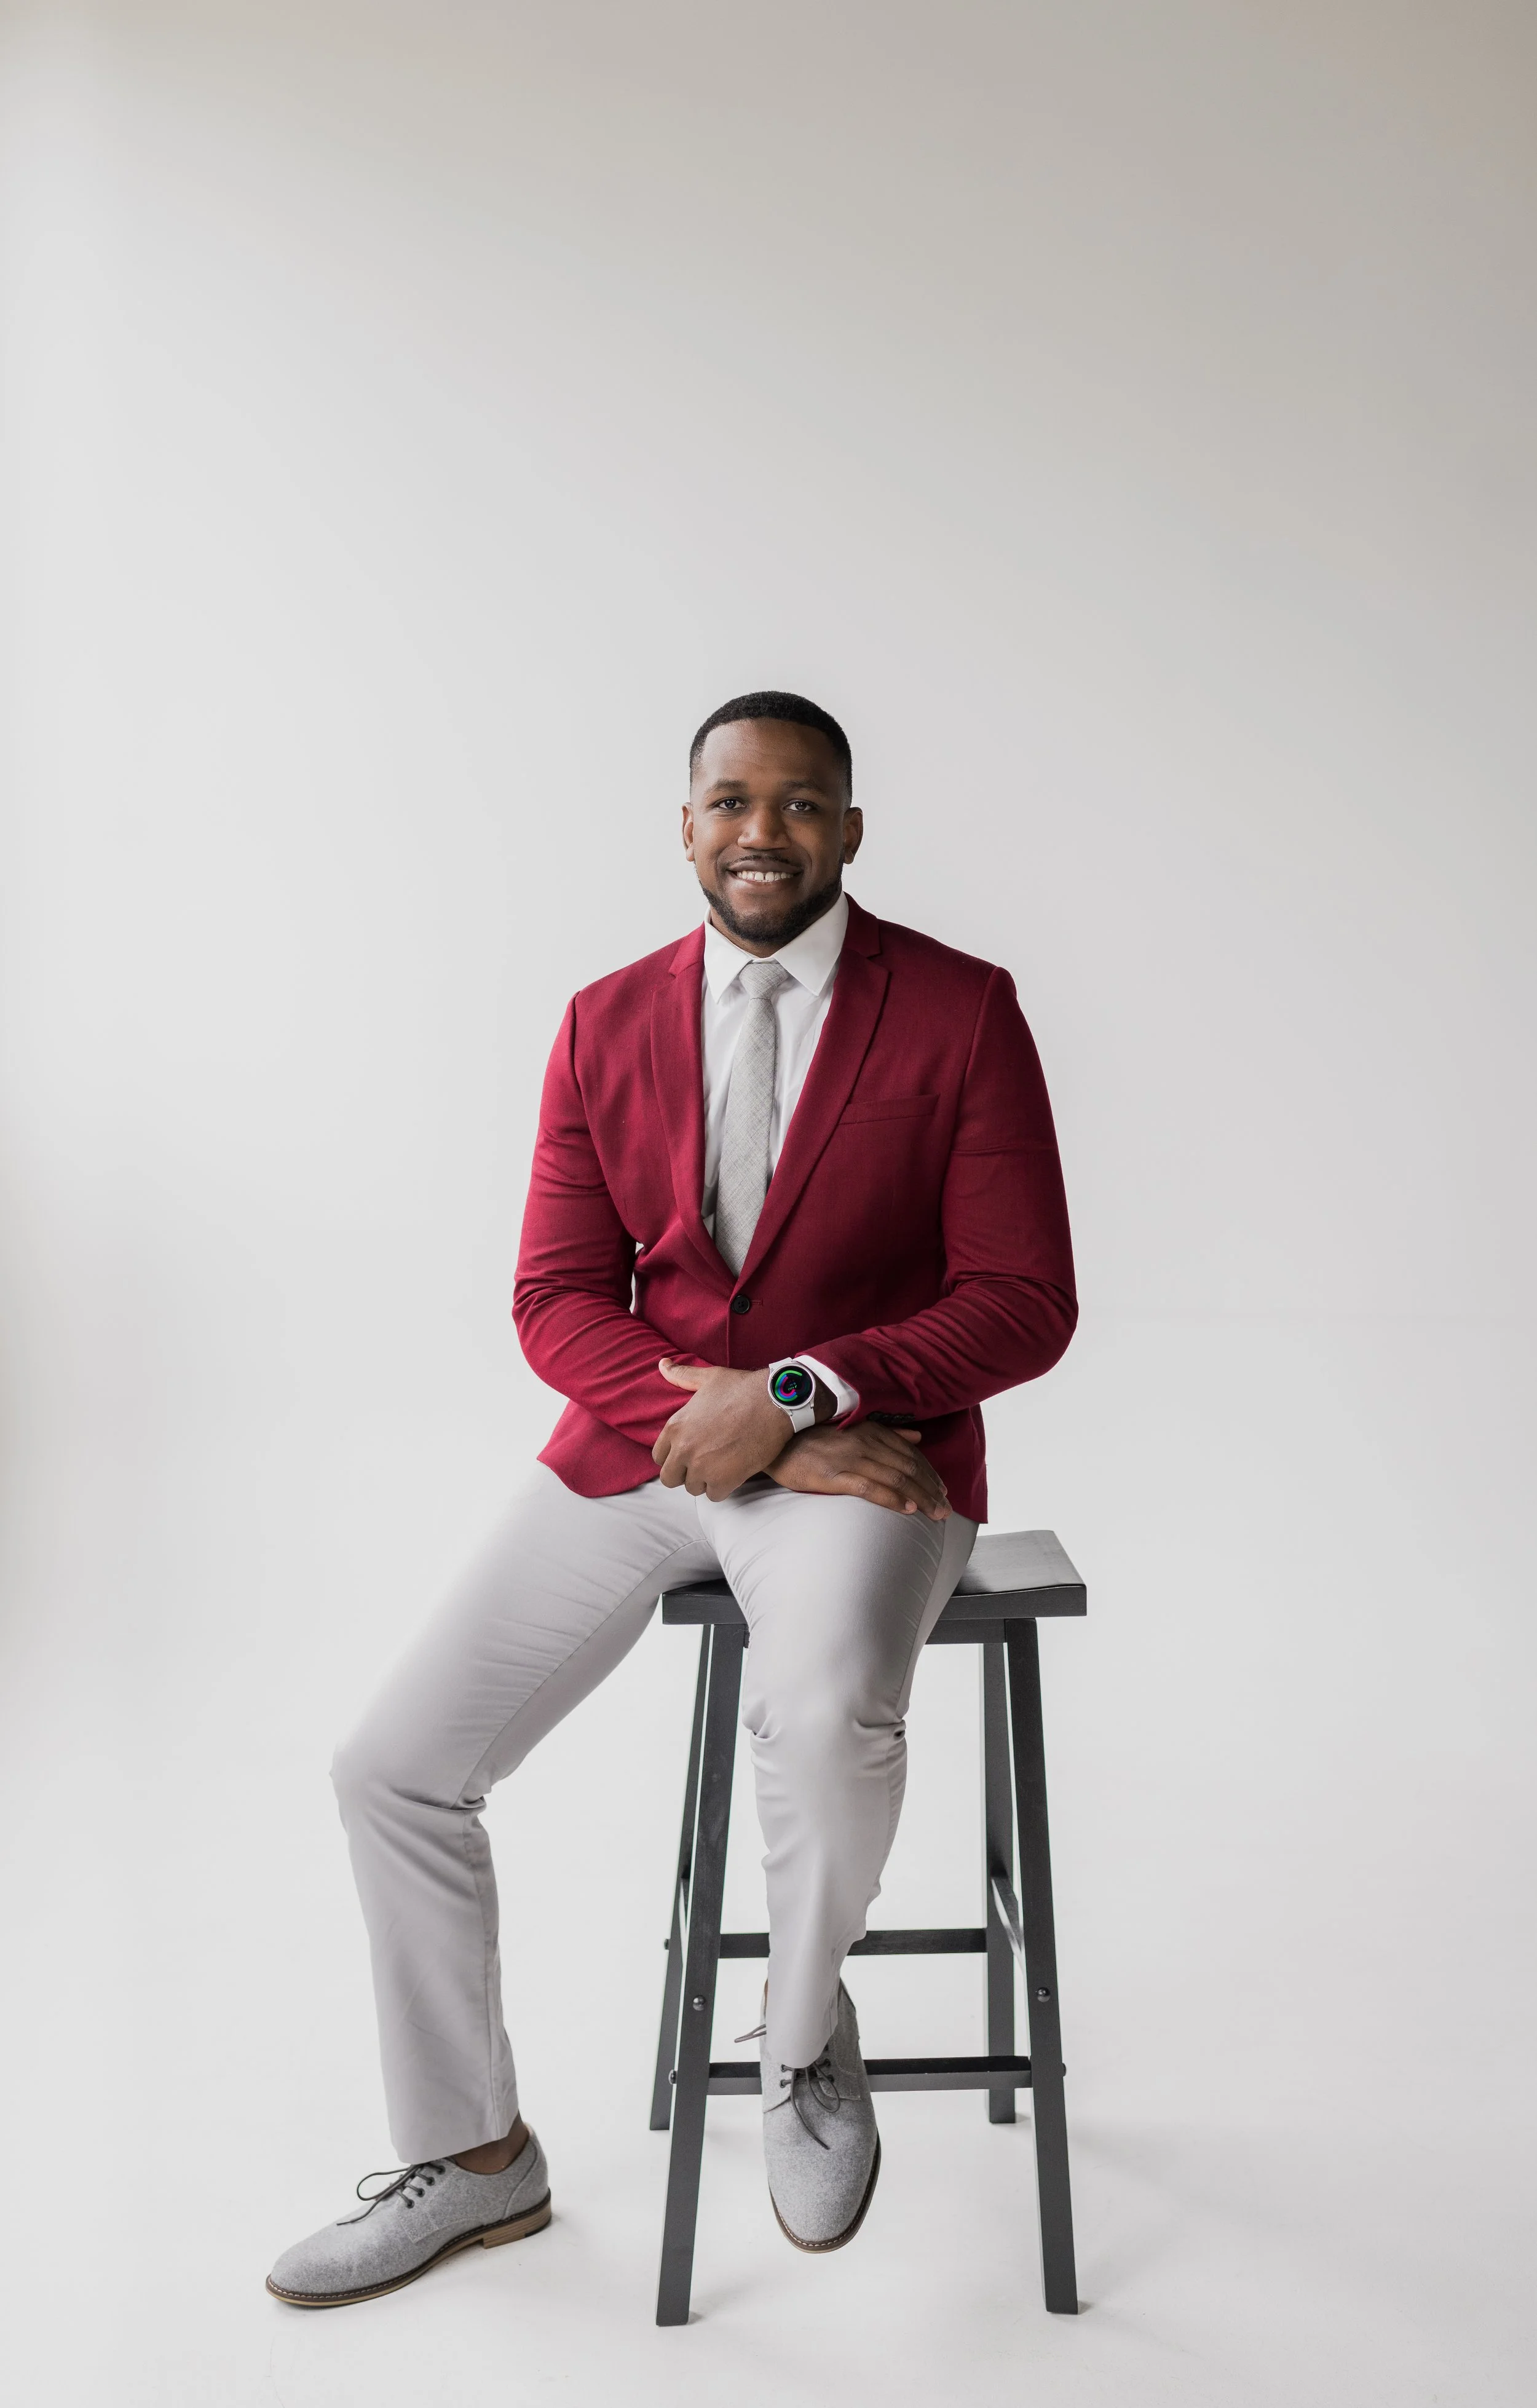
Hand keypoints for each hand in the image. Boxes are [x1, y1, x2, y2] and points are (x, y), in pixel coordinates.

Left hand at [652, 1359, 796, 1499]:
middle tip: (704, 1465)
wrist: (774, 1402)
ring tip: (721, 1467)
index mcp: (676, 1427)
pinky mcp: (724, 1480)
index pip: (659, 1456)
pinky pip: (714, 1496)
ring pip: (693, 1488)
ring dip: (706, 1481)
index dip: (673, 1457)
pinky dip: (724, 1488)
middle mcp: (684, 1450)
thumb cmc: (743, 1388)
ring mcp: (702, 1467)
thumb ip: (682, 1376)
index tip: (689, 1454)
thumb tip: (662, 1365)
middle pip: (670, 1478)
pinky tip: (734, 1474)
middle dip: (685, 1474)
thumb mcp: (709, 1378)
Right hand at [765, 1423, 950, 1517]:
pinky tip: (907, 1509)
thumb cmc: (812, 1437)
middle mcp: (865, 1443)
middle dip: (931, 1489)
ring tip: (936, 1513)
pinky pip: (870, 1488)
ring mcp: (850, 1459)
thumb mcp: (853, 1428)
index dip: (930, 1473)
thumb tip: (917, 1433)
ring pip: (896, 1479)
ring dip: (920, 1497)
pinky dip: (892, 1498)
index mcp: (871, 1431)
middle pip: (908, 1468)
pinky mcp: (834, 1476)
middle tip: (946, 1509)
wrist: (775, 1442)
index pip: (910, 1453)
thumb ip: (887, 1431)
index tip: (943, 1490)